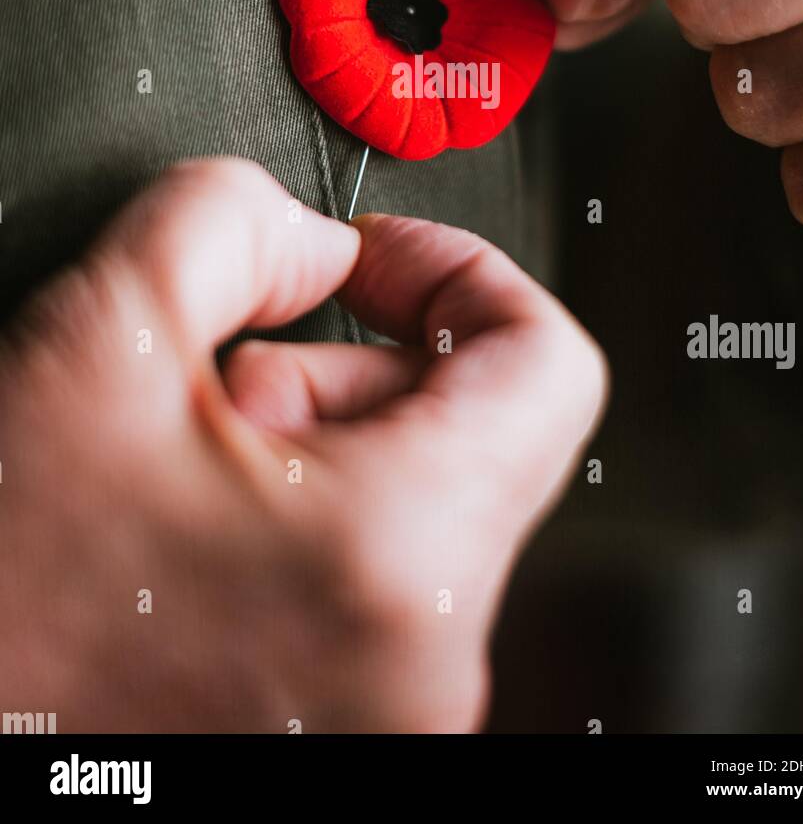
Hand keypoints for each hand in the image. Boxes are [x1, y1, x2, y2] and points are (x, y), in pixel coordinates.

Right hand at [0, 157, 605, 732]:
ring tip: (183, 473)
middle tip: (224, 385)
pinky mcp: (352, 734)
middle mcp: (425, 665)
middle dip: (347, 370)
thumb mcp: (98, 339)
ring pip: (419, 506)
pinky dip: (302, 523)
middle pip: (473, 434)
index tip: (378, 263)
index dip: (460, 274)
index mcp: (397, 557)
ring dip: (311, 447)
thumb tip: (313, 242)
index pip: (549, 365)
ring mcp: (396, 713)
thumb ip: (231, 222)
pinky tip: (191, 534)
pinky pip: (380, 582)